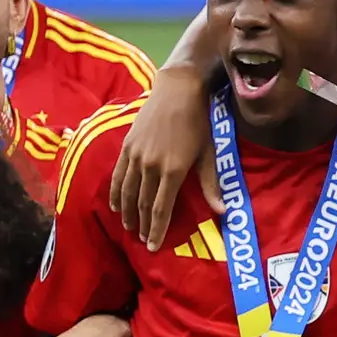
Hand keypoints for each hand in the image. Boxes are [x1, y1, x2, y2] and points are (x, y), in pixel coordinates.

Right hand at [109, 69, 208, 242]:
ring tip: (128, 227)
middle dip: (142, 224)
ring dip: (127, 212)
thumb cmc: (199, 122)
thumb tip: (222, 210)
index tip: (152, 246)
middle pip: (144, 203)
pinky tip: (114, 204)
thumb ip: (211, 183)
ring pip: (128, 191)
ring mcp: (136, 156)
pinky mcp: (126, 146)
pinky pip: (117, 175)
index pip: (162, 208)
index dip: (157, 229)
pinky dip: (115, 192)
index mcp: (173, 170)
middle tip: (142, 240)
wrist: (177, 90)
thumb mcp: (209, 153)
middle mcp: (151, 166)